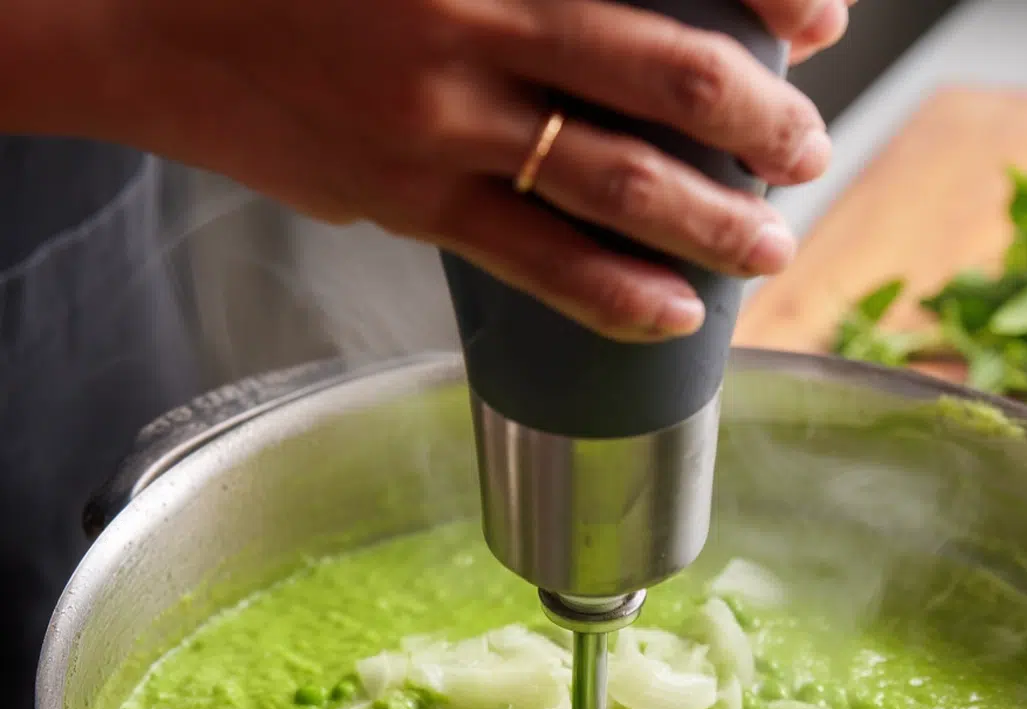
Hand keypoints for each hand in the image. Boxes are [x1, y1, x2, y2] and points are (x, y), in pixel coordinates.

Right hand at [10, 0, 853, 339]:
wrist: (159, 19)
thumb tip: (619, 29)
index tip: (820, 19)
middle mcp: (481, 18)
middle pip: (668, 74)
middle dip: (762, 122)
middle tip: (810, 155)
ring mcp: (446, 119)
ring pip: (617, 180)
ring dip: (713, 220)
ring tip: (771, 246)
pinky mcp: (412, 203)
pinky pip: (537, 262)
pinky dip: (616, 294)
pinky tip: (674, 314)